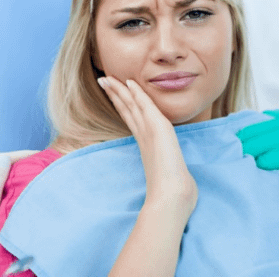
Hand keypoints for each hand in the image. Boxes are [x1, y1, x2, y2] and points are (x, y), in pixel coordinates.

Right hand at [98, 77, 196, 215]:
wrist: (171, 199)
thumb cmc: (172, 192)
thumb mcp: (170, 175)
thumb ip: (168, 170)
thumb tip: (175, 175)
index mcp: (145, 144)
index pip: (131, 118)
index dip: (121, 104)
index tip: (113, 93)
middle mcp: (144, 136)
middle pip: (126, 109)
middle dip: (115, 94)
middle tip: (102, 81)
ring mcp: (149, 132)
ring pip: (131, 105)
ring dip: (119, 90)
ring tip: (107, 78)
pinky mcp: (157, 128)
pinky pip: (144, 106)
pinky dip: (137, 94)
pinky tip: (129, 83)